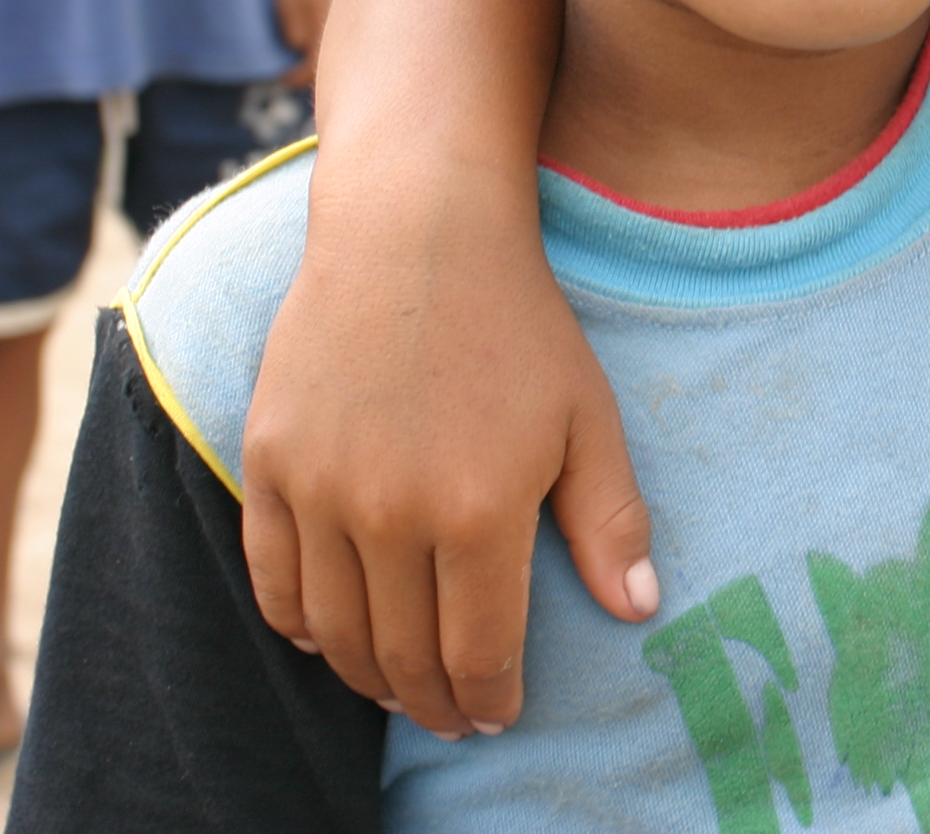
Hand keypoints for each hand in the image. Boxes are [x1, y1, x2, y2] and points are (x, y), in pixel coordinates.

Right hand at [241, 174, 657, 737]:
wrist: (416, 234)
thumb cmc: (519, 324)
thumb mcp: (589, 417)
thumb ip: (610, 520)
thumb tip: (640, 609)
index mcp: (480, 509)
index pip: (478, 650)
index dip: (488, 699)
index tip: (499, 716)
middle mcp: (391, 514)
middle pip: (402, 654)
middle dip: (432, 701)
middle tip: (453, 717)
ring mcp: (320, 491)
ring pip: (332, 631)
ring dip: (365, 675)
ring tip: (400, 685)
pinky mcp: (268, 464)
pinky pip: (272, 579)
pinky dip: (297, 626)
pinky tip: (329, 637)